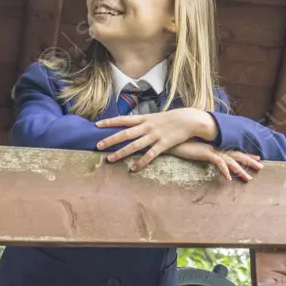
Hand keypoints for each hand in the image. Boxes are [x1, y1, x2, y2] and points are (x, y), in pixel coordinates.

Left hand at [96, 108, 217, 169]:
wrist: (189, 119)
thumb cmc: (171, 119)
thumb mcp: (155, 117)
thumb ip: (143, 122)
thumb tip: (130, 125)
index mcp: (144, 118)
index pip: (123, 119)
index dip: (110, 122)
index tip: (96, 125)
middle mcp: (147, 127)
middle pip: (125, 133)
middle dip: (111, 140)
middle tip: (98, 146)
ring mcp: (155, 136)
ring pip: (135, 145)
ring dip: (121, 153)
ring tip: (110, 159)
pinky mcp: (164, 144)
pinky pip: (150, 155)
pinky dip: (141, 162)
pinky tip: (134, 169)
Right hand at [167, 142, 263, 180]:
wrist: (172, 139)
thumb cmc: (183, 144)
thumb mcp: (196, 150)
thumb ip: (204, 153)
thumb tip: (210, 156)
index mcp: (217, 147)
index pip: (234, 151)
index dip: (246, 154)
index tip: (257, 157)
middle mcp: (217, 148)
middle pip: (237, 155)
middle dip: (249, 161)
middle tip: (261, 166)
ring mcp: (212, 150)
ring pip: (230, 161)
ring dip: (240, 170)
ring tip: (249, 178)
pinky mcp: (205, 153)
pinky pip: (218, 162)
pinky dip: (224, 170)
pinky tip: (229, 178)